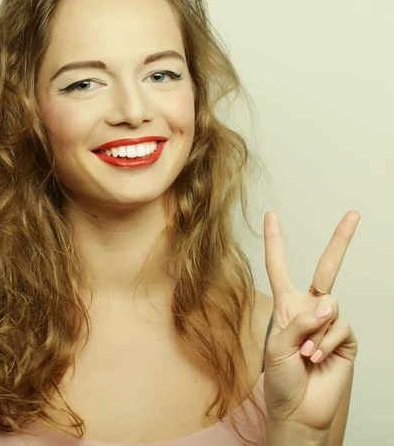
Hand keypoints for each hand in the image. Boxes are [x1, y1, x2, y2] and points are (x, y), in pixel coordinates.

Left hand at [262, 210, 358, 431]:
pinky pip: (340, 327)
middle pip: (327, 268)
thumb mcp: (276, 346)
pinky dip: (326, 344)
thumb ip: (299, 321)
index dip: (275, 240)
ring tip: (305, 356)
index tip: (271, 214)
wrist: (299, 410)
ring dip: (315, 334)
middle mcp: (309, 308)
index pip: (279, 266)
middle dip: (340, 241)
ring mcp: (330, 323)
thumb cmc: (280, 379)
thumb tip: (327, 304)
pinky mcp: (346, 339)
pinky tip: (317, 360)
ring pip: (331, 307)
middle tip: (354, 214)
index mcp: (286, 304)